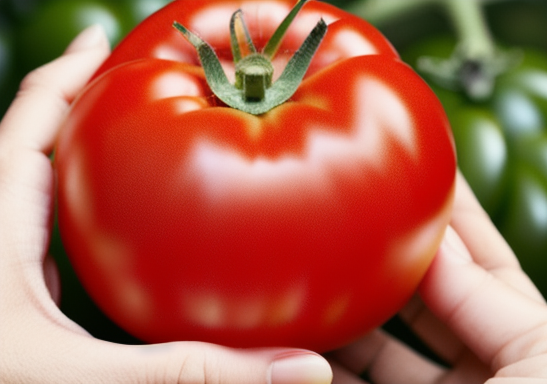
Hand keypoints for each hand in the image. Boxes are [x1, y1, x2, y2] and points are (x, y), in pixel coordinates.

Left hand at [0, 25, 331, 383]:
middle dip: (83, 105)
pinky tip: (128, 224)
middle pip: (36, 144)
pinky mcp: (16, 293)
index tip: (106, 40)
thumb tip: (298, 368)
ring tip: (137, 138)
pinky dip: (89, 211)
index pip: (29, 123)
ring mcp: (4, 263)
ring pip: (44, 189)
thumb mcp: (83, 378)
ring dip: (85, 156)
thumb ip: (190, 371)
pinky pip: (52, 231)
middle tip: (137, 83)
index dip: (66, 74)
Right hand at [328, 173, 546, 383]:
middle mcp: (478, 371)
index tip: (418, 176)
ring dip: (343, 312)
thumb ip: (489, 295)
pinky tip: (304, 337)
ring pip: (376, 347)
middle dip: (385, 261)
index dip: (450, 222)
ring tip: (316, 272)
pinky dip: (321, 364)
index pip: (479, 267)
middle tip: (352, 220)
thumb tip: (437, 240)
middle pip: (419, 303)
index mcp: (527, 347)